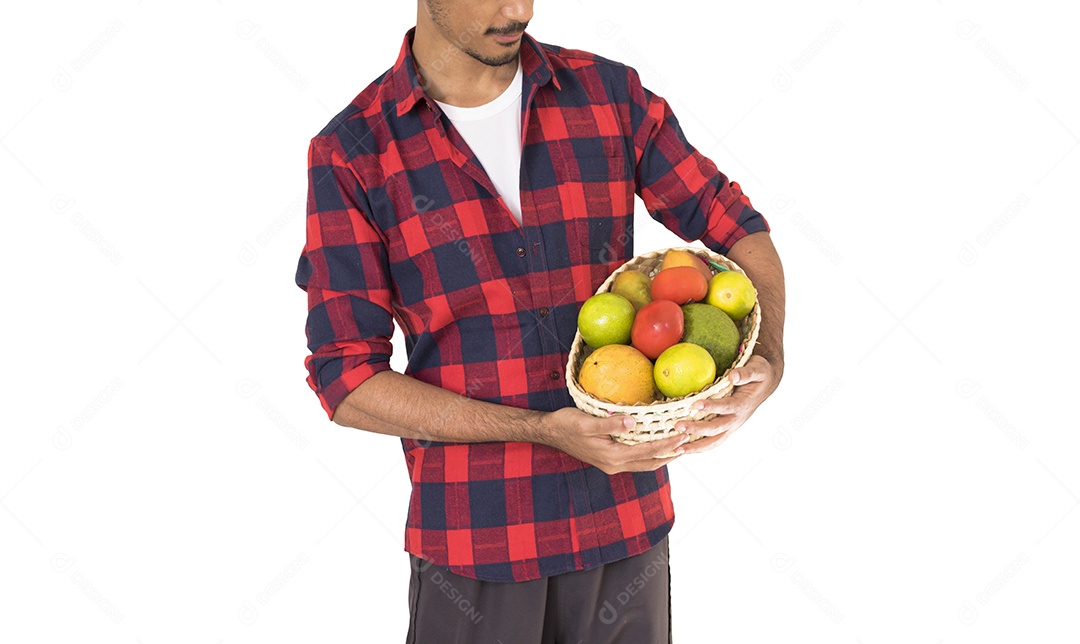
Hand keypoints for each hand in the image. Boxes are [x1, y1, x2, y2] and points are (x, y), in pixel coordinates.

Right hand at [539, 407, 687, 474]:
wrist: (549, 432)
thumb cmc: (567, 424)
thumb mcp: (588, 422)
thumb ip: (612, 423)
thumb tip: (633, 423)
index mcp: (612, 456)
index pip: (647, 451)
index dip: (667, 444)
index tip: (683, 436)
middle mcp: (614, 465)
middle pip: (650, 463)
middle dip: (670, 455)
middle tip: (688, 444)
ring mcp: (611, 464)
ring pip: (643, 464)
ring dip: (661, 457)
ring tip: (677, 448)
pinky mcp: (608, 460)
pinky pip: (635, 460)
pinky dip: (648, 455)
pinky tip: (653, 446)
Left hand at [672, 355, 781, 453]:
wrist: (765, 384)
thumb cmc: (758, 374)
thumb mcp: (757, 369)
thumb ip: (746, 373)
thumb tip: (733, 376)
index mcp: (743, 404)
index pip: (727, 407)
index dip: (712, 407)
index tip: (696, 404)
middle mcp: (736, 419)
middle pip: (717, 429)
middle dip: (697, 429)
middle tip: (678, 425)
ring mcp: (731, 426)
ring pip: (714, 441)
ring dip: (696, 446)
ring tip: (678, 449)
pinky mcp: (725, 429)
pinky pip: (711, 441)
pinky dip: (697, 447)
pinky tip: (682, 449)